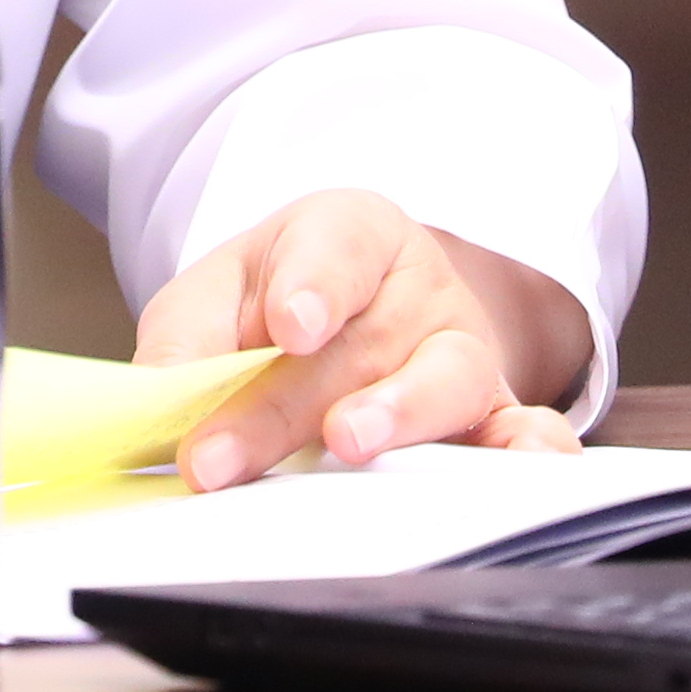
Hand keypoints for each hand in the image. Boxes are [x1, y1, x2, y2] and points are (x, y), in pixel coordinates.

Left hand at [131, 188, 592, 486]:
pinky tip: (533, 459)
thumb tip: (158, 399)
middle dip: (281, 406)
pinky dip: (529, 445)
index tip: (290, 325)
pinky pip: (517, 425)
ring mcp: (461, 346)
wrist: (346, 318)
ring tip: (348, 442)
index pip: (335, 248)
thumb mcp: (216, 295)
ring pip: (441, 378)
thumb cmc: (274, 304)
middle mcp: (416, 283)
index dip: (312, 285)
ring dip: (396, 414)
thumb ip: (185, 339)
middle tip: (219, 457)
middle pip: (358, 343)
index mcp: (347, 231)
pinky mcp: (491, 409)